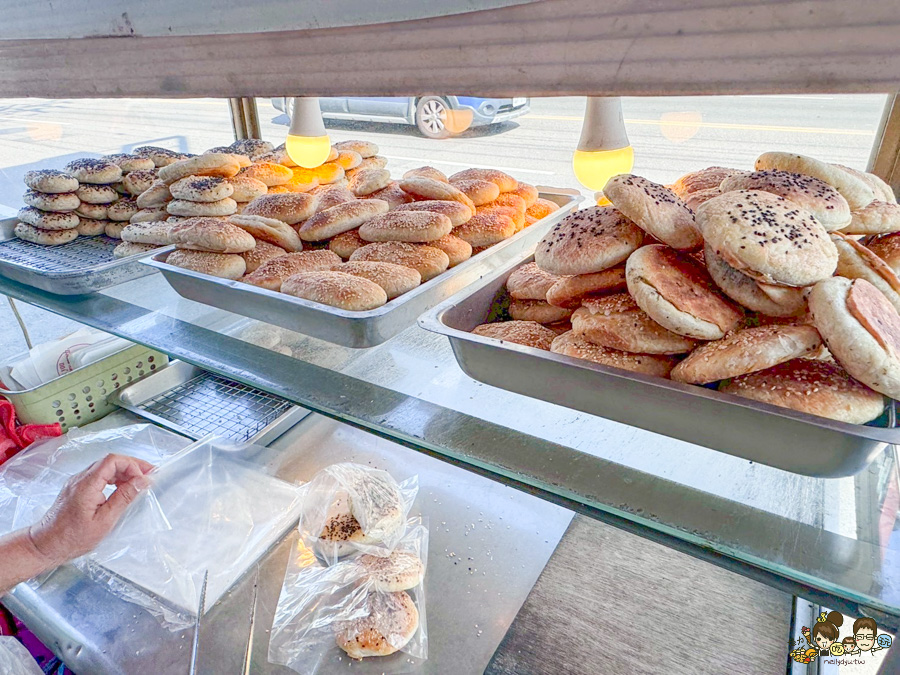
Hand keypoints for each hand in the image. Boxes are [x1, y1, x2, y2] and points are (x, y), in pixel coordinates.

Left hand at [28, 453, 153, 564]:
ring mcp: (76, 483)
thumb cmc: (73, 538)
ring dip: (124, 471)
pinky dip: (114, 478)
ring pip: (105, 467)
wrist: (45, 546)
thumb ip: (124, 498)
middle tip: (150, 475)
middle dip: (132, 466)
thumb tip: (143, 481)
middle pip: (110, 461)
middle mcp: (80, 479)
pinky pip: (99, 476)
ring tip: (139, 482)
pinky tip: (122, 488)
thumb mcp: (104, 521)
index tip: (146, 478)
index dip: (133, 465)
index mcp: (87, 485)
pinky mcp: (76, 489)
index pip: (113, 461)